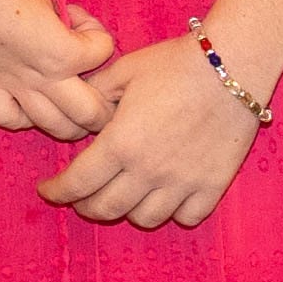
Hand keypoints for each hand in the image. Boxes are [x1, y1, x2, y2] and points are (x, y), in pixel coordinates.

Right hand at [0, 0, 117, 138]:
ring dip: (72, 121)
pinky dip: (21, 117)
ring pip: (55, 126)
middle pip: (90, 114)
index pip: (104, 52)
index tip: (78, 18)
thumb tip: (76, 34)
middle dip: (105, 107)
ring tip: (76, 108)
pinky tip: (28, 103)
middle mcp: (43, 77)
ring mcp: (15, 86)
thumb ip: (68, 26)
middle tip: (104, 92)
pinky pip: (9, 119)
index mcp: (63, 52)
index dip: (98, 33)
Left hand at [31, 39, 263, 230]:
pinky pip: (187, 216)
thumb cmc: (176, 63)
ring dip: (128, 210)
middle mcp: (147, 171)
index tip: (48, 189)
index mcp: (120, 143)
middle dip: (86, 205)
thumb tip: (82, 112)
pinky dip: (173, 212)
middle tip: (82, 196)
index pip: (76, 183)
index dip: (56, 191)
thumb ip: (96, 94)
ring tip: (125, 195)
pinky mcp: (213, 185)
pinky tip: (166, 197)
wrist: (233, 65)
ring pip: (145, 218)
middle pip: (106, 208)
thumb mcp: (124, 70)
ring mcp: (182, 182)